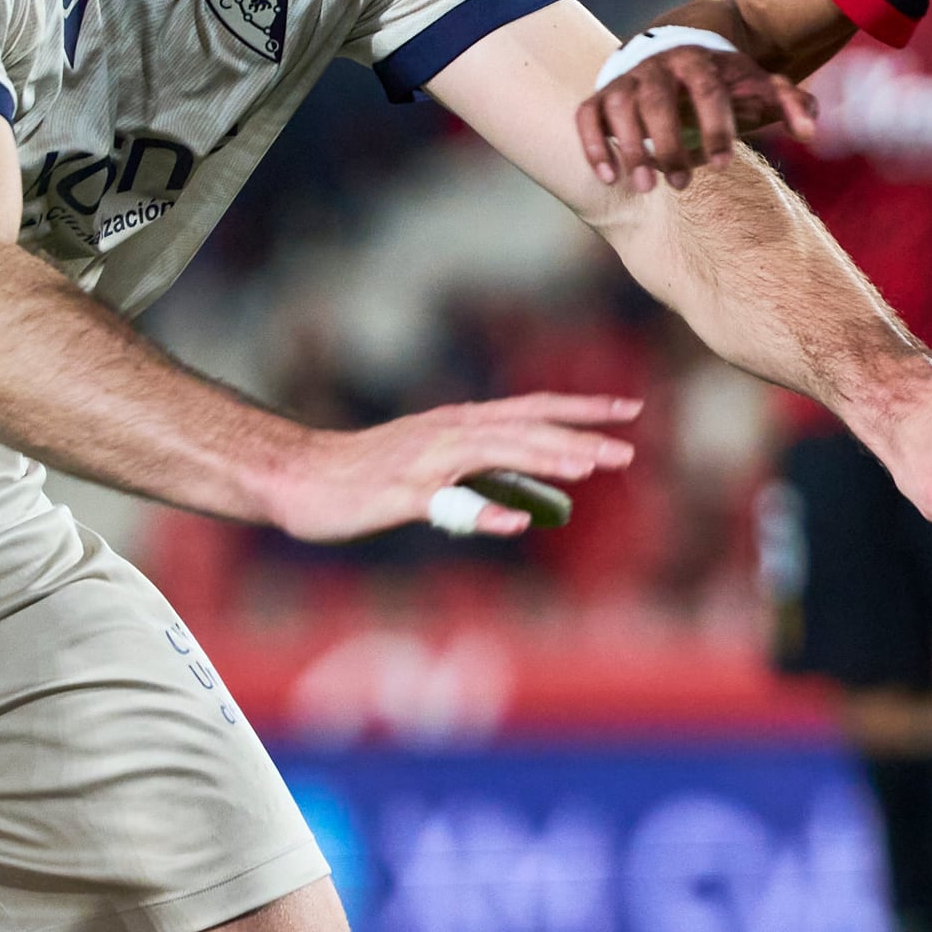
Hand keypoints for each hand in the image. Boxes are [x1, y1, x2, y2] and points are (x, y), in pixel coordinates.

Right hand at [255, 394, 642, 542]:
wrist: (301, 477)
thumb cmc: (370, 475)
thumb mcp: (436, 467)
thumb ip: (482, 476)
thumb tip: (531, 500)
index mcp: (462, 424)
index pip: (534, 410)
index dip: (583, 409)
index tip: (630, 409)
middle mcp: (451, 433)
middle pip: (526, 430)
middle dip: (579, 438)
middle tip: (628, 451)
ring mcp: (426, 461)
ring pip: (496, 454)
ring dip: (543, 459)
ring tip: (589, 469)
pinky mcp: (402, 493)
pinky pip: (448, 503)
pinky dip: (484, 510)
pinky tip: (518, 522)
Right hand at [574, 42, 816, 193]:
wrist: (680, 56)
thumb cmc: (727, 85)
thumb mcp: (760, 89)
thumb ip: (790, 104)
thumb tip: (810, 133)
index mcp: (700, 60)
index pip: (707, 89)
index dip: (715, 125)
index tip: (723, 164)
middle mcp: (658, 65)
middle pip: (657, 98)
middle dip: (667, 142)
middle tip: (681, 184)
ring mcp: (627, 80)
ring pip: (618, 105)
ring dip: (627, 147)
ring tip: (644, 186)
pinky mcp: (603, 96)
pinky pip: (587, 115)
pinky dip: (593, 144)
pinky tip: (607, 177)